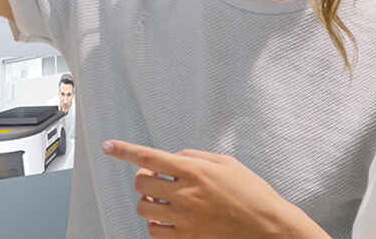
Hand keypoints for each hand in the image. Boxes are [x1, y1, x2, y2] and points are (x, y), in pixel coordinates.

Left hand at [102, 141, 326, 238]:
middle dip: (144, 179)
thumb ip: (195, 157)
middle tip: (157, 179)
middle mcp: (185, 194)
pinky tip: (167, 219)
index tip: (108, 146)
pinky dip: (155, 225)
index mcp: (195, 171)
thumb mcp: (226, 163)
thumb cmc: (251, 192)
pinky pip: (154, 232)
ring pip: (143, 209)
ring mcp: (184, 219)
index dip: (124, 150)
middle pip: (141, 184)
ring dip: (149, 203)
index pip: (150, 156)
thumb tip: (172, 158)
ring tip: (164, 201)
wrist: (268, 227)